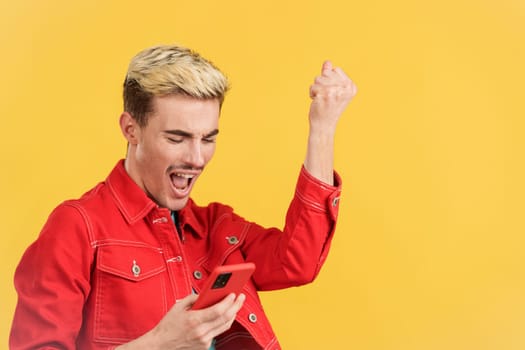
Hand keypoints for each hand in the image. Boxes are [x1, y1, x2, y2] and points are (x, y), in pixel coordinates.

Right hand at [117, 293, 244, 349]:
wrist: (160, 346)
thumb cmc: (167, 327)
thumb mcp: (178, 307)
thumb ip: (193, 298)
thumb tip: (206, 293)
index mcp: (194, 320)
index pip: (218, 310)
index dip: (228, 302)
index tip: (234, 294)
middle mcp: (201, 332)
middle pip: (226, 318)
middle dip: (236, 306)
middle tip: (241, 297)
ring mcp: (204, 341)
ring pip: (225, 326)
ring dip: (233, 314)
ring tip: (236, 305)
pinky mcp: (205, 346)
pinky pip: (218, 332)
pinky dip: (222, 323)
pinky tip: (224, 316)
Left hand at [308, 61, 356, 130]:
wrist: (324, 125)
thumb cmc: (328, 107)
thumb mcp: (333, 89)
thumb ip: (330, 75)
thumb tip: (327, 61)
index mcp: (351, 86)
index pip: (336, 69)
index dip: (329, 79)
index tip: (332, 92)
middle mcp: (346, 88)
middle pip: (326, 72)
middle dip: (321, 83)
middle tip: (326, 96)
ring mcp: (336, 91)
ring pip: (318, 78)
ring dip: (316, 88)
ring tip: (322, 99)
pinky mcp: (325, 94)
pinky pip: (313, 86)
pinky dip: (312, 93)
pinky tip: (317, 101)